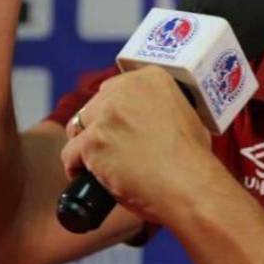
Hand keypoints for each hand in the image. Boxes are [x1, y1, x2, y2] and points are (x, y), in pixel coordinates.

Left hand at [60, 66, 214, 223]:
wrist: (189, 185)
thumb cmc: (193, 160)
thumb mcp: (186, 115)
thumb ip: (164, 107)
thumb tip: (154, 119)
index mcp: (151, 77)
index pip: (114, 89)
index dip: (112, 111)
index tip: (115, 128)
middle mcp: (126, 89)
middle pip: (93, 106)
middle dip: (96, 127)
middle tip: (107, 150)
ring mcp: (107, 115)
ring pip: (77, 128)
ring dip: (84, 146)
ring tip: (96, 166)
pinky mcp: (93, 141)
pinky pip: (70, 154)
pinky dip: (75, 168)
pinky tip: (86, 178)